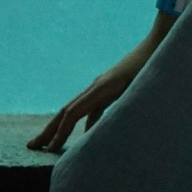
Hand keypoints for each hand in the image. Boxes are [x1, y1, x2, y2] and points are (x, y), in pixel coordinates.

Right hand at [26, 34, 158, 152]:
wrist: (160, 41)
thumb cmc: (154, 65)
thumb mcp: (140, 90)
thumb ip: (124, 109)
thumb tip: (106, 133)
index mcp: (103, 87)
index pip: (73, 113)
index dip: (60, 132)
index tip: (49, 150)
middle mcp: (97, 85)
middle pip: (67, 109)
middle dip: (49, 129)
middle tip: (32, 146)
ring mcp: (103, 84)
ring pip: (76, 108)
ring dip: (62, 126)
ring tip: (50, 143)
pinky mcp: (111, 85)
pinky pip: (92, 106)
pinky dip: (83, 120)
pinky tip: (85, 133)